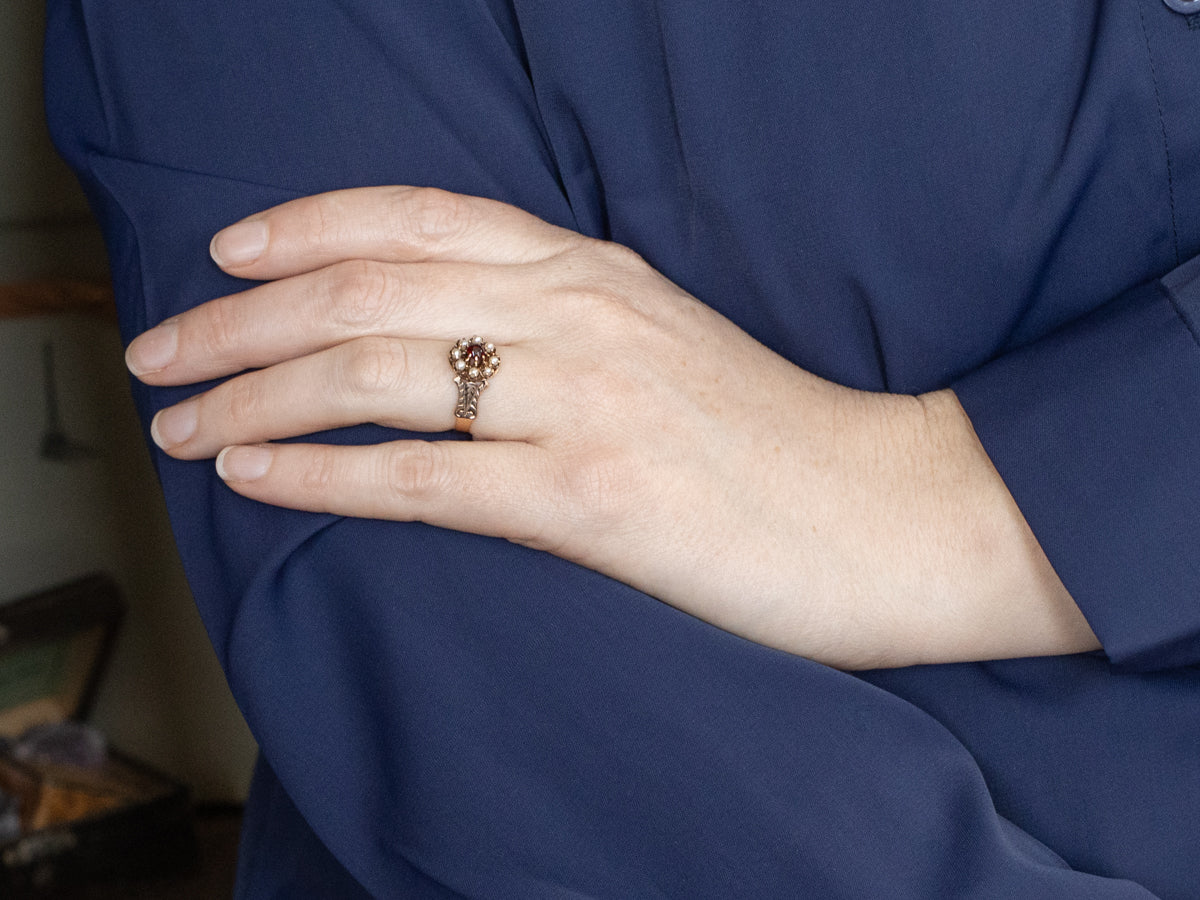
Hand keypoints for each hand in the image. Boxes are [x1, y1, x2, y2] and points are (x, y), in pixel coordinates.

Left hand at [126, 186, 1098, 668]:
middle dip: (242, 318)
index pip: (423, 215)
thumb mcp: (667, 344)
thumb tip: (460, 340)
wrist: (892, 511)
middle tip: (161, 349)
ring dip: (256, 395)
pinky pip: (426, 478)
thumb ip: (569, 324)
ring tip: (182, 422)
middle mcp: (582, 315)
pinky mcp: (596, 498)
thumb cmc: (776, 440)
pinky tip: (256, 476)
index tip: (228, 250)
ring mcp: (587, 401)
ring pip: (378, 374)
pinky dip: (324, 475)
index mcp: (598, 273)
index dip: (308, 224)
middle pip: (369, 288)